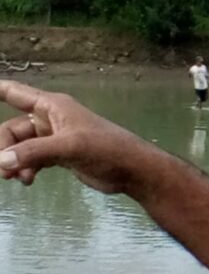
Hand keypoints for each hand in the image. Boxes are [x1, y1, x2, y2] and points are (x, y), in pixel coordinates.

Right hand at [0, 80, 149, 192]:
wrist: (131, 169)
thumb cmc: (106, 148)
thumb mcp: (69, 147)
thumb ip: (35, 152)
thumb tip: (2, 160)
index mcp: (52, 106)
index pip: (16, 93)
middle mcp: (50, 119)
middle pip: (12, 129)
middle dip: (4, 148)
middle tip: (4, 170)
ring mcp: (54, 138)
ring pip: (21, 147)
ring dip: (14, 162)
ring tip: (18, 178)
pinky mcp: (60, 156)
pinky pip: (32, 159)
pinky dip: (26, 168)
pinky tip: (27, 180)